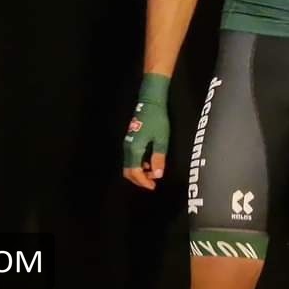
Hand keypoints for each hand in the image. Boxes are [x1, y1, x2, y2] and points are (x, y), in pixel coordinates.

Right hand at [122, 74, 170, 190]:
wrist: (150, 102)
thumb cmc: (157, 120)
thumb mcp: (161, 140)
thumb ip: (159, 158)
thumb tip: (157, 175)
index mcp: (134, 149)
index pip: (135, 172)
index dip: (143, 182)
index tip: (153, 186)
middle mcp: (127, 148)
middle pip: (128, 171)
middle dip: (139, 179)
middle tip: (152, 182)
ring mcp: (127, 143)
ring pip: (129, 164)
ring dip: (139, 171)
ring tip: (153, 172)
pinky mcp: (130, 139)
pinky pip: (131, 157)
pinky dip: (138, 164)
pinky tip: (149, 162)